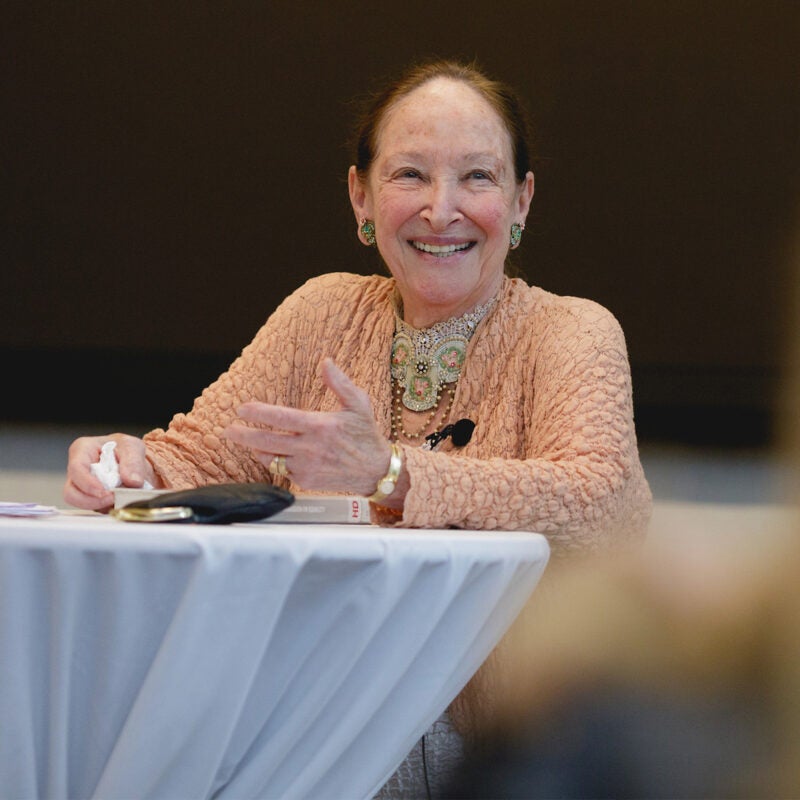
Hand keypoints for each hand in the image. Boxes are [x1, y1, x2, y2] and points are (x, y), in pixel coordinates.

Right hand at [63, 433, 157, 510]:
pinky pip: (95, 509)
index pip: (76, 469)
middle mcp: (77, 471)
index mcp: (82, 450)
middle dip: (92, 501)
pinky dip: (108, 508)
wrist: (130, 458)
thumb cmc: (124, 447)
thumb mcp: (132, 446)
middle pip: (71, 493)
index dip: (88, 484)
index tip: (105, 492)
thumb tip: (133, 481)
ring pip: (81, 504)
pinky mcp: (90, 499)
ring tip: (120, 498)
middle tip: (113, 498)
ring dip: (102, 505)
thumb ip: (133, 462)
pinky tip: (120, 500)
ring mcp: (81, 487)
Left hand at [223, 358, 391, 495]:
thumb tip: (326, 362)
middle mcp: (310, 448)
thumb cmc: (366, 435)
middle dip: (243, 435)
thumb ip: (339, 383)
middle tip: (228, 430)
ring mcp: (307, 467)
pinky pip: (283, 470)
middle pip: (267, 442)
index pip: (281, 418)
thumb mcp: (358, 404)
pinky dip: (276, 461)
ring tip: (248, 441)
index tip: (242, 409)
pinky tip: (274, 454)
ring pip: (271, 458)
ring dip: (257, 449)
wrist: (376, 471)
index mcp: (320, 426)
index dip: (258, 413)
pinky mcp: (306, 481)